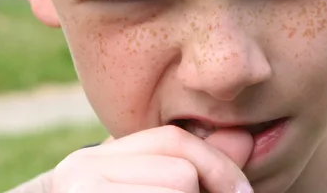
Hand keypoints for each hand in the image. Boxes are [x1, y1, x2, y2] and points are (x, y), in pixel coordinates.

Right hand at [52, 125, 253, 192]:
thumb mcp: (152, 191)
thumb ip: (195, 167)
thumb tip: (245, 139)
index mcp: (98, 157)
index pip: (174, 141)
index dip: (218, 165)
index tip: (242, 192)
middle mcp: (82, 168)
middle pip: (180, 172)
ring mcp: (81, 191)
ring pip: (178, 187)